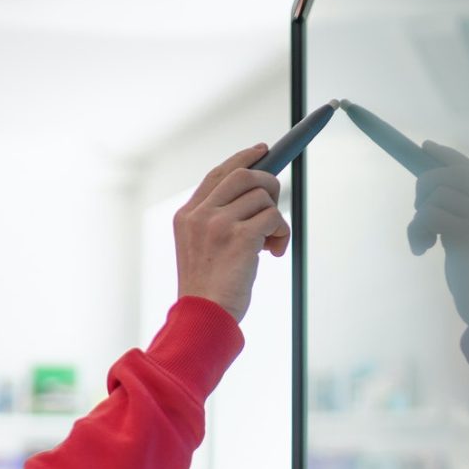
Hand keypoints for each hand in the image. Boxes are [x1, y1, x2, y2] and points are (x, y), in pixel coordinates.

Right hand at [175, 144, 290, 322]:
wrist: (203, 318)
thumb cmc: (208, 290)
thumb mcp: (202, 248)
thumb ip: (218, 219)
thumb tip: (258, 193)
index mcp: (186, 216)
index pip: (218, 174)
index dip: (243, 159)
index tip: (262, 151)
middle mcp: (200, 215)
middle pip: (244, 175)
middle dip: (268, 186)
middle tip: (272, 211)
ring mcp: (218, 224)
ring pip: (263, 197)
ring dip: (275, 219)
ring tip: (269, 245)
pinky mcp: (239, 237)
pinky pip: (274, 217)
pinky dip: (281, 233)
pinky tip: (274, 253)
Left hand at [408, 142, 468, 325]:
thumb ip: (467, 216)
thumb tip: (432, 193)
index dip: (448, 157)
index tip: (425, 148)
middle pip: (453, 174)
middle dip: (425, 186)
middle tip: (418, 212)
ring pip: (437, 194)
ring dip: (418, 218)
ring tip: (423, 243)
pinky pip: (429, 215)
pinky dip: (416, 230)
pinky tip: (422, 250)